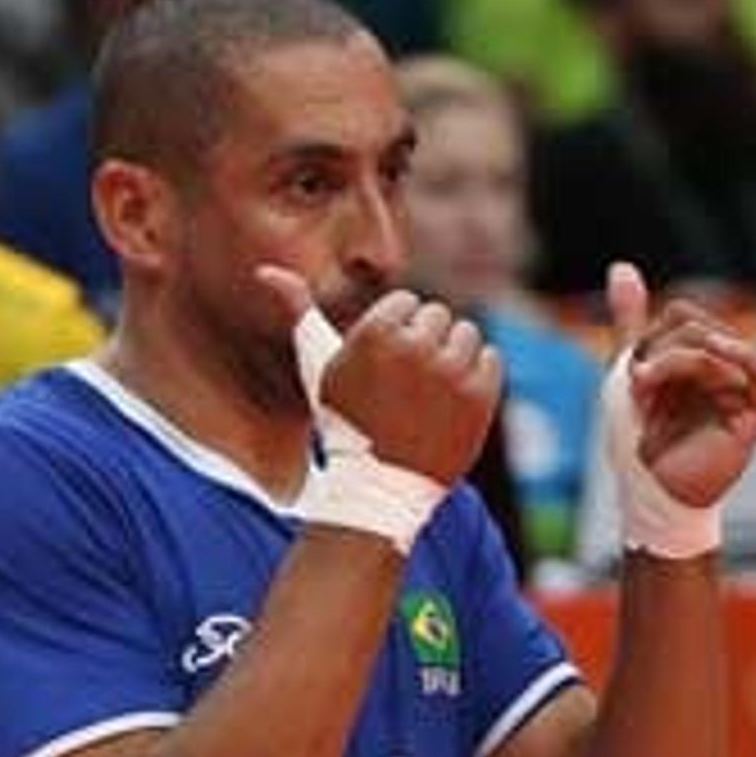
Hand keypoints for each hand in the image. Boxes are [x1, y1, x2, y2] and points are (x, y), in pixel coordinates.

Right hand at [253, 272, 499, 487]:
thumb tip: (264, 271)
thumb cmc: (343, 420)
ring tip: (429, 394)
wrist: (378, 485)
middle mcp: (414, 347)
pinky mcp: (480, 395)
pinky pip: (491, 359)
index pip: (406, 303)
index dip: (395, 334)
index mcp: (375, 333)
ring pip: (466, 334)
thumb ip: (297, 312)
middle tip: (406, 387)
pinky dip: (476, 379)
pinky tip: (451, 403)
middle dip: (424, 345)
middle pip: (437, 316)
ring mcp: (450, 372)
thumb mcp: (316, 364)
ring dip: (452, 359)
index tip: (384, 369)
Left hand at [600, 260, 755, 518]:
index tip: (634, 369)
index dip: (653, 333)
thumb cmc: (640, 436)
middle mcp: (724, 368)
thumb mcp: (628, 369)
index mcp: (699, 355)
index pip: (684, 314)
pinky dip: (736, 356)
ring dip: (676, 359)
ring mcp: (741, 390)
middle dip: (661, 350)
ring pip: (718, 344)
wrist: (649, 491)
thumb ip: (630, 321)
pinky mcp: (755, 415)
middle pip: (698, 326)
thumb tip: (621, 267)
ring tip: (647, 384)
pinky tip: (711, 354)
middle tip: (638, 384)